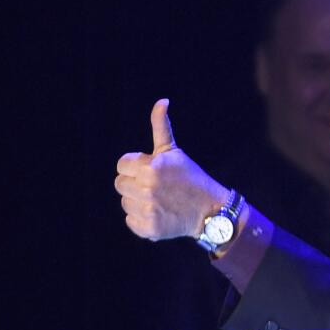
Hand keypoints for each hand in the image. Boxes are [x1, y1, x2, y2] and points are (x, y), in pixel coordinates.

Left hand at [114, 99, 227, 240]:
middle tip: (154, 187)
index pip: (121, 165)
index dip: (134, 167)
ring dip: (137, 201)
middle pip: (119, 184)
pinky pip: (130, 221)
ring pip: (125, 202)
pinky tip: (158, 214)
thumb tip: (162, 101)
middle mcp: (147, 188)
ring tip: (157, 200)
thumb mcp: (174, 151)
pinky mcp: (149, 228)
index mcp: (150, 167)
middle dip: (134, 183)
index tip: (150, 171)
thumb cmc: (190, 177)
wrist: (210, 210)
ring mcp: (148, 209)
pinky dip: (141, 219)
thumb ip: (161, 126)